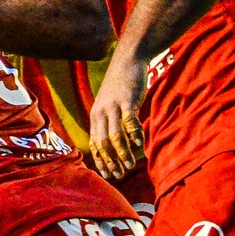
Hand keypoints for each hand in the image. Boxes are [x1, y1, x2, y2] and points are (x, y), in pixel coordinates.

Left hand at [84, 54, 147, 181]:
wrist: (128, 60)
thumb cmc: (121, 85)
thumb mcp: (109, 104)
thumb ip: (110, 122)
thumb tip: (115, 142)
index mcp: (95, 116)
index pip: (94, 144)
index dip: (101, 161)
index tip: (108, 175)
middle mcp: (101, 113)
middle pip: (102, 143)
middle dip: (111, 161)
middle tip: (120, 175)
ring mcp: (113, 107)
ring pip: (115, 136)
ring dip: (122, 153)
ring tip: (129, 166)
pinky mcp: (127, 101)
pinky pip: (130, 123)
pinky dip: (135, 137)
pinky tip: (140, 147)